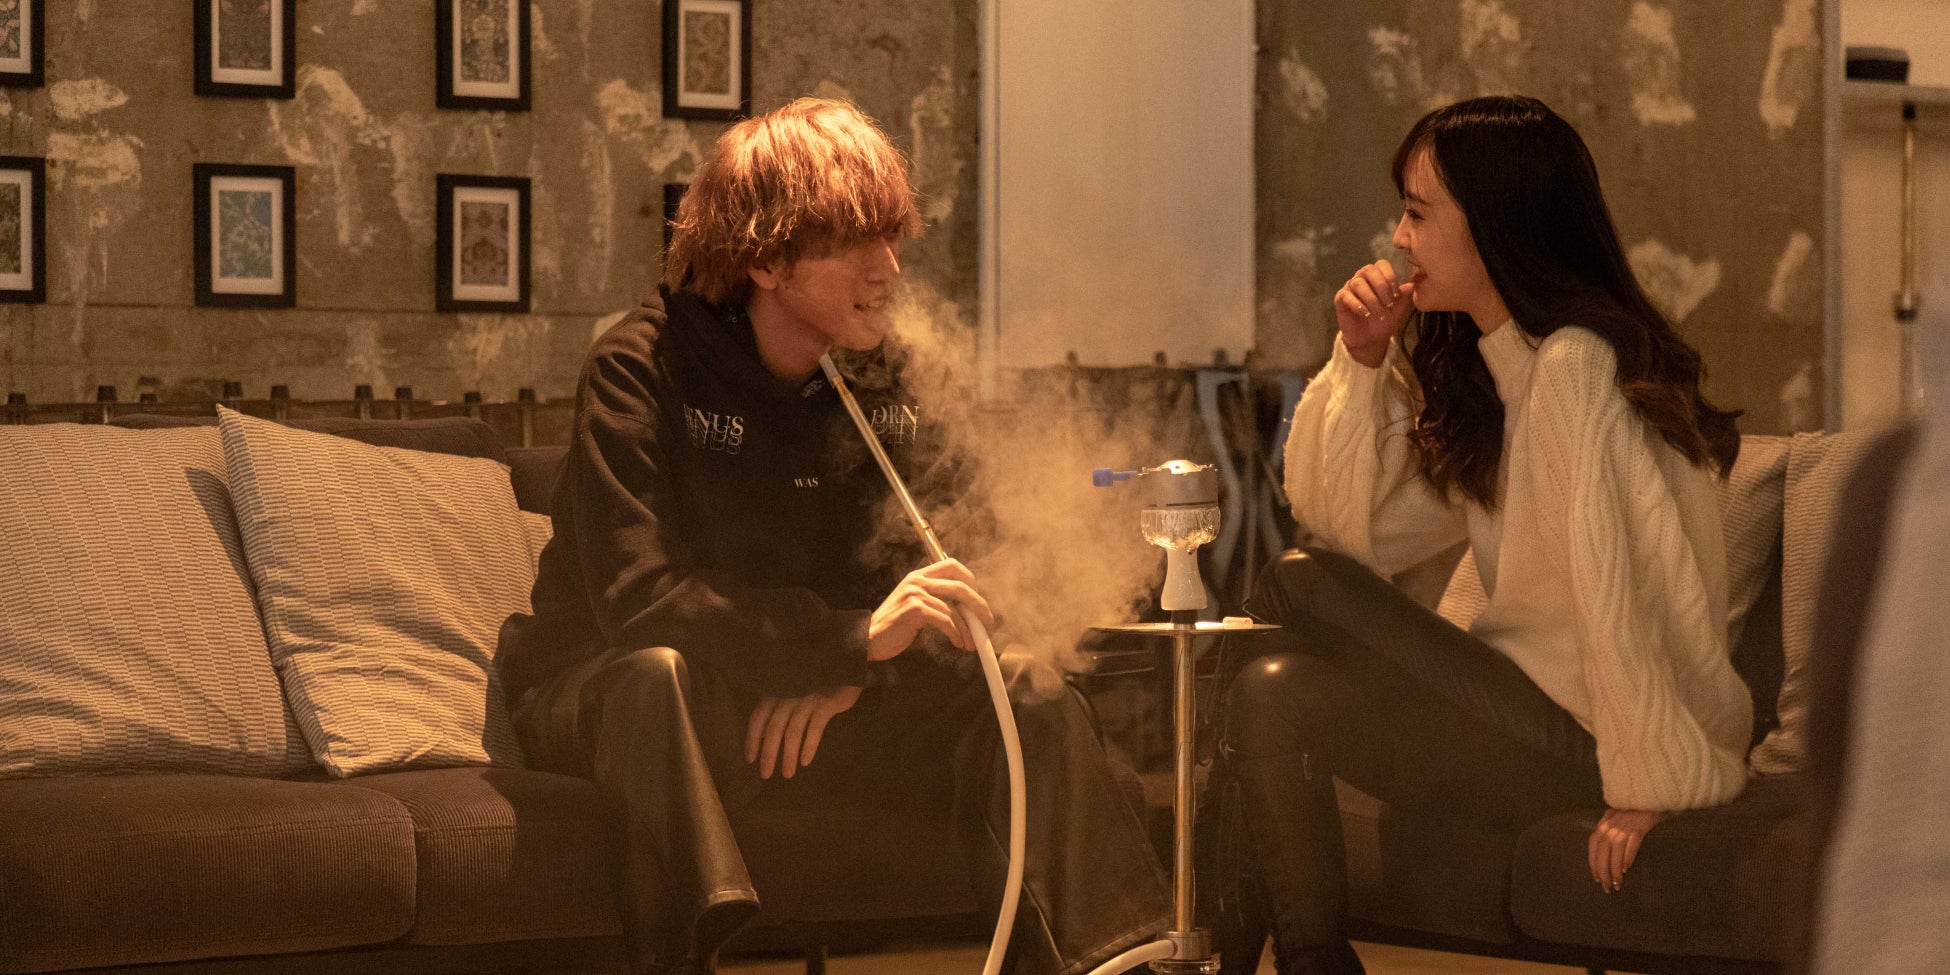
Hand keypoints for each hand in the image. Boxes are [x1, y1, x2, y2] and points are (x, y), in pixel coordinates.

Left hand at [744, 685, 861, 778]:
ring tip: (788, 773)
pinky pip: (815, 728)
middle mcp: (788, 694)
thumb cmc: (815, 687)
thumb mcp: (792, 697)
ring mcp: (807, 698)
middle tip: (765, 774)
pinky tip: (805, 761)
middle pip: (773, 728)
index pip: (758, 717)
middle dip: (768, 754)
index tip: (750, 760)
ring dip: (788, 755)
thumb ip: (777, 713)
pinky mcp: (825, 703)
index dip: (752, 739)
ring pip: (793, 731)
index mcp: (776, 692)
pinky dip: (809, 746)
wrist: (845, 670)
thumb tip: (763, 738)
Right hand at [867, 558, 995, 661]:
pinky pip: (945, 621)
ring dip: (967, 629)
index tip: (978, 599)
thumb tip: (967, 607)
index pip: (952, 565)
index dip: (970, 580)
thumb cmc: (895, 625)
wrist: (869, 638)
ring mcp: (915, 593)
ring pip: (954, 609)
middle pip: (960, 586)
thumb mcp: (916, 604)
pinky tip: (958, 643)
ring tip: (971, 642)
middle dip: (978, 606)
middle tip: (987, 622)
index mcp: (919, 575)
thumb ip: (936, 599)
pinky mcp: (914, 609)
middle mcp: (917, 580)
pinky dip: (956, 634)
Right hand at [1334, 260, 1417, 367]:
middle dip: (1381, 286)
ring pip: (1357, 283)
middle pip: (1368, 270)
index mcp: (1377, 276)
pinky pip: (1345, 295)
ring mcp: (1350, 288)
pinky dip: (1357, 304)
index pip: (1382, 264)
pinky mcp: (1340, 299)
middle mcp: (1362, 278)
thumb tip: (1411, 284)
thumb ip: (1403, 297)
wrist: (1370, 339)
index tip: (1396, 294)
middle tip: (1388, 303)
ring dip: (1371, 298)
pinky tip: (1366, 313)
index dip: (1389, 276)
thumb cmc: (1383, 321)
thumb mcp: (1397, 310)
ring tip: (1378, 312)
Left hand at [1588, 807, 1665, 892]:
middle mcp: (1612, 822)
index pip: (1593, 843)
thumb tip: (1605, 853)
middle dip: (1603, 870)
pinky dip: (1628, 856)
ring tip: (1617, 883)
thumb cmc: (1637, 811)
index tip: (1596, 877)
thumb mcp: (1618, 818)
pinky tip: (1627, 869)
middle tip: (1607, 887)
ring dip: (1615, 868)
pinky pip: (1632, 842)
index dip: (1593, 861)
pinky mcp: (1641, 824)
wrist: (1654, 796)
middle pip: (1602, 849)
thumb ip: (1610, 830)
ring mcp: (1626, 823)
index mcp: (1605, 822)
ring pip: (1615, 848)